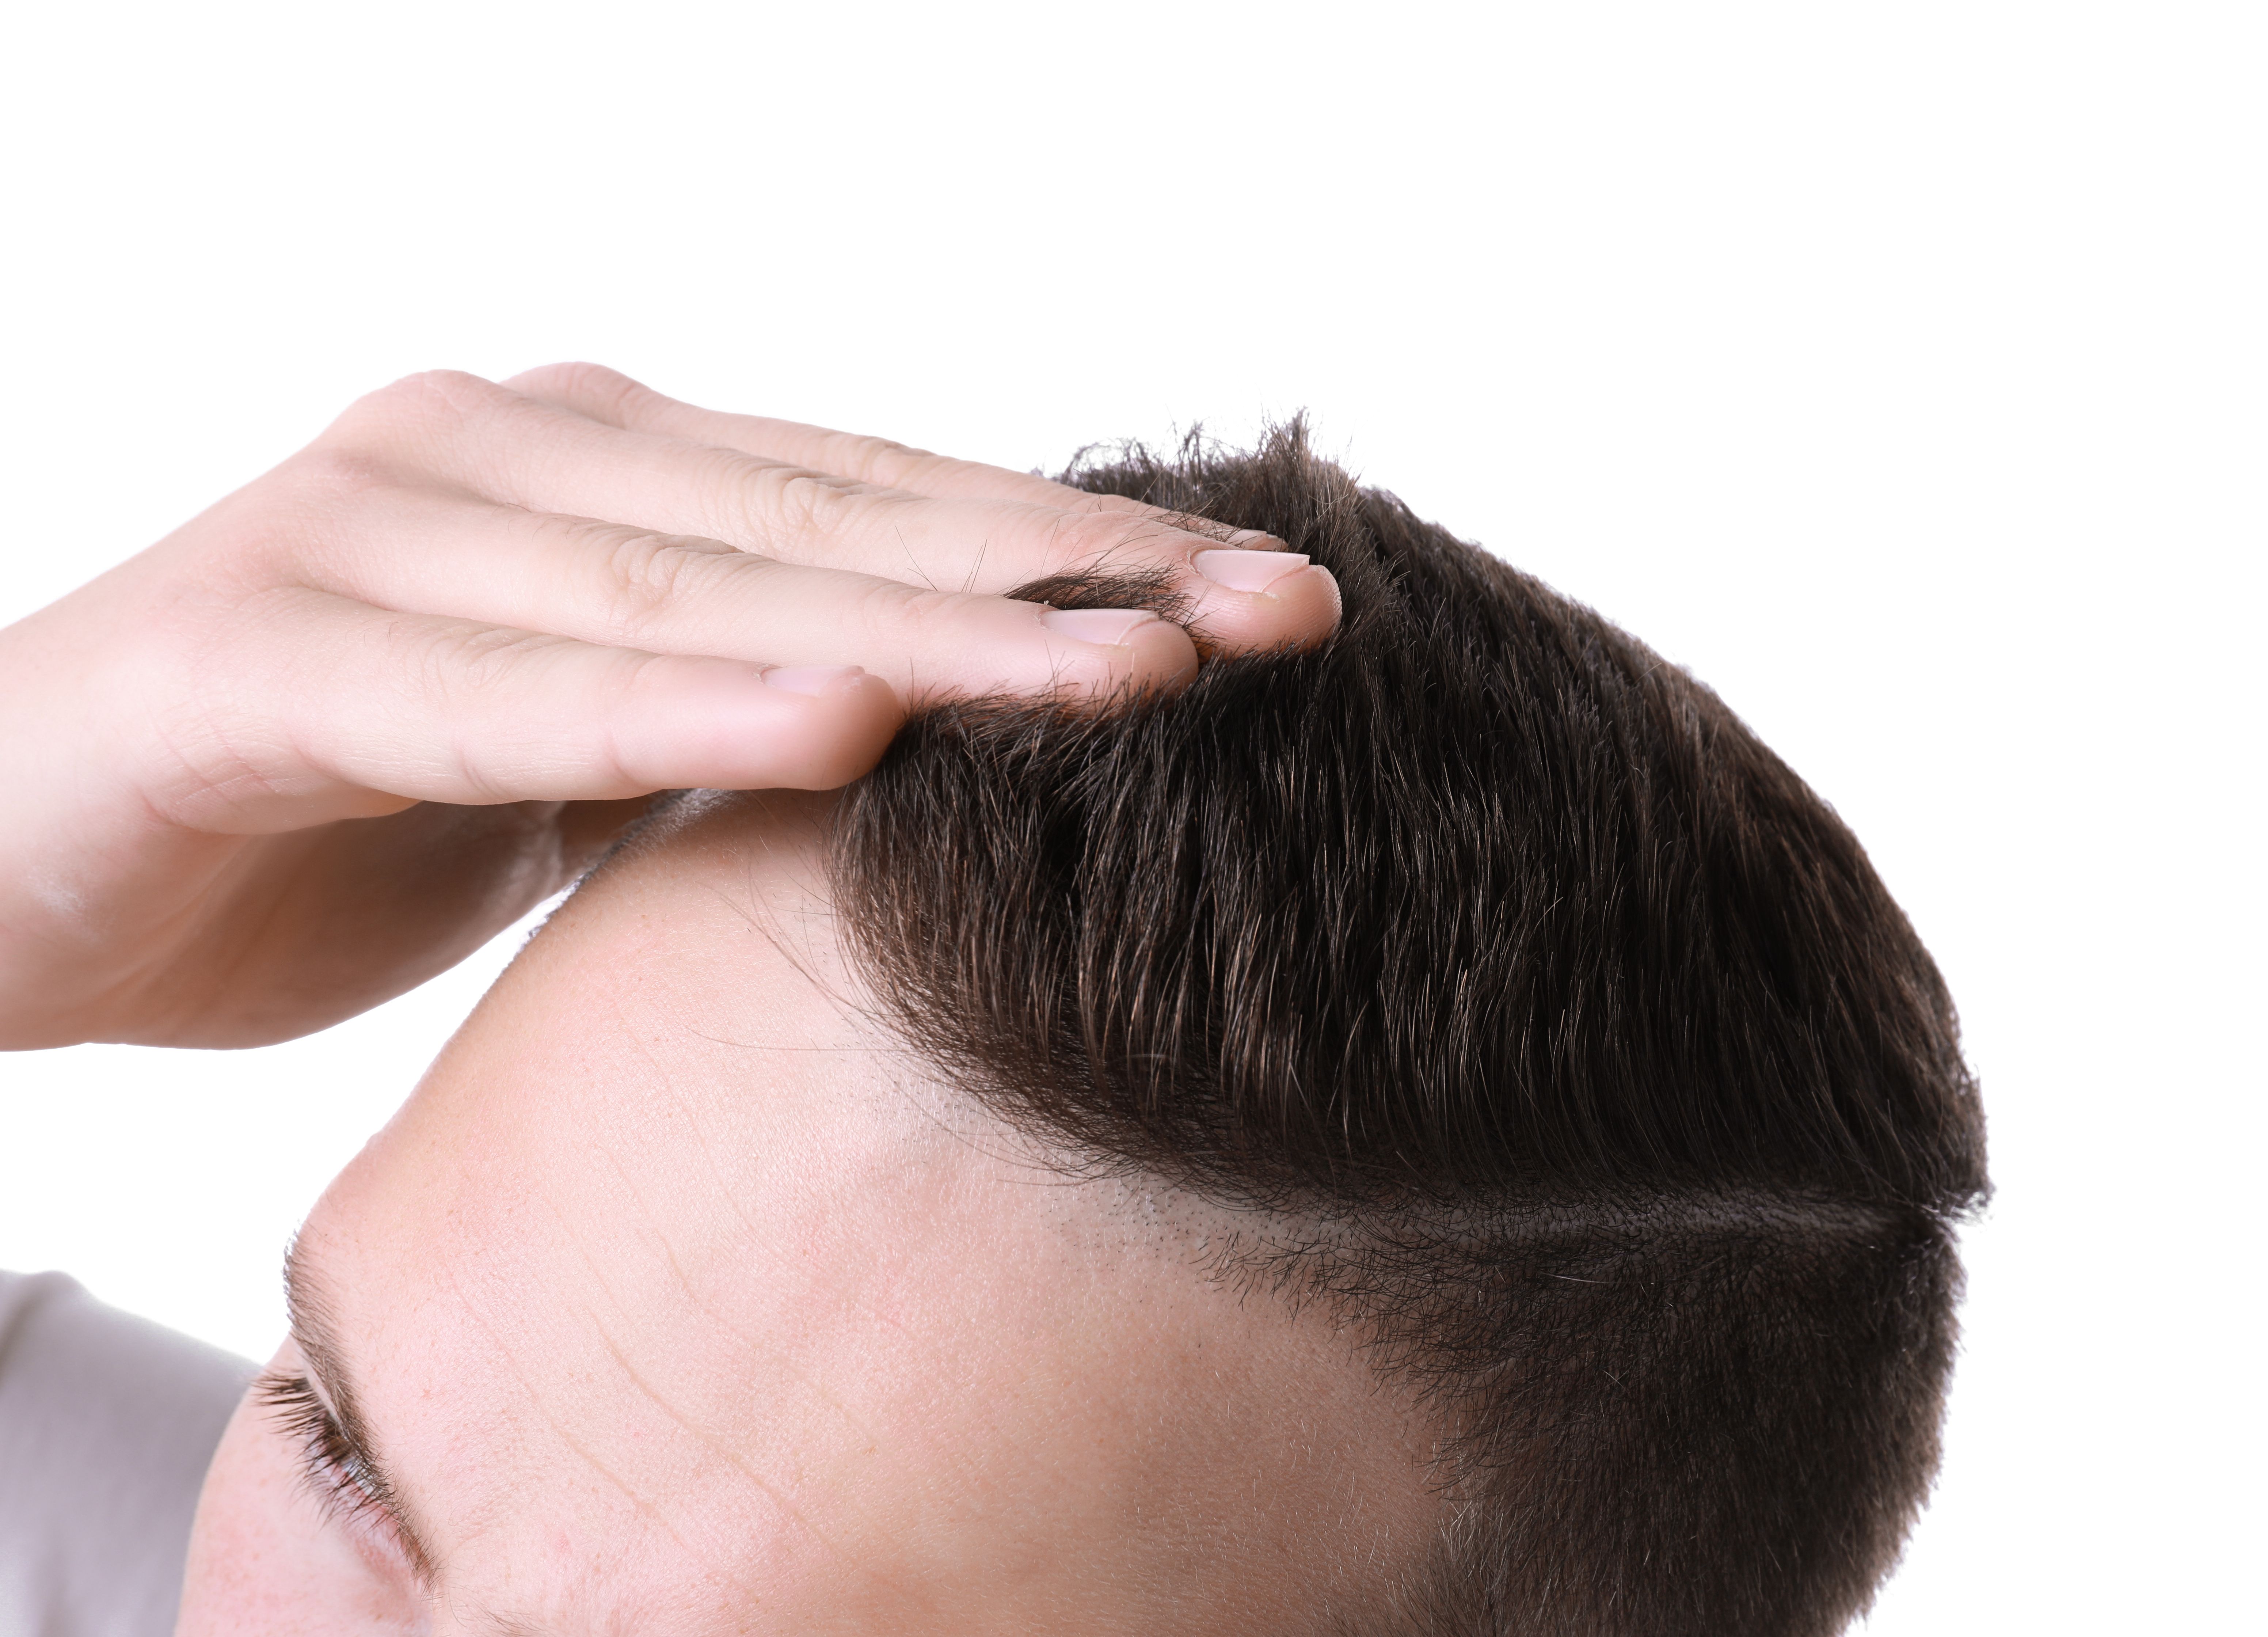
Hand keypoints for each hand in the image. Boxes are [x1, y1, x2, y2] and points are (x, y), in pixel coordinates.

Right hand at [0, 365, 1338, 1048]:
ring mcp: (370, 538)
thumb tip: (923, 726)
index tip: (1272, 603)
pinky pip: (494, 697)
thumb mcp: (567, 757)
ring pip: (695, 591)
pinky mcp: (257, 658)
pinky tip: (828, 729)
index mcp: (592, 479)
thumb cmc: (313, 809)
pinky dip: (662, 712)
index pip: (883, 505)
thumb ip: (716, 704)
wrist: (16, 855)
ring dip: (922, 638)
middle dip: (1065, 578)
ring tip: (1123, 676)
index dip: (1081, 551)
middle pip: (832, 524)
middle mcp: (498, 459)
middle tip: (1276, 618)